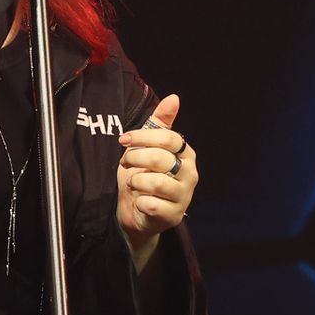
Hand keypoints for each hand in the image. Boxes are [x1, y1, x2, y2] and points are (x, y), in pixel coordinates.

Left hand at [117, 93, 196, 258]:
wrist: (136, 210)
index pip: (170, 138)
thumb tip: (174, 98)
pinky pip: (150, 204)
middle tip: (125, 162)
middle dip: (135, 158)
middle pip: (161, 158)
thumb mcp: (147, 146)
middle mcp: (190, 175)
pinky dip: (138, 200)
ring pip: (156, 182)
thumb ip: (159, 123)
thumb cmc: (143, 173)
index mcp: (186, 154)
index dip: (143, 137)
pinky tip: (140, 200)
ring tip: (134, 182)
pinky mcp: (173, 216)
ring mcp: (184, 197)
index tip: (123, 139)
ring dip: (136, 180)